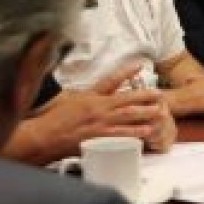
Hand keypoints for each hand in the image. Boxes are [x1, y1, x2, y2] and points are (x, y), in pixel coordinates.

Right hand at [13, 64, 176, 162]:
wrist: (44, 137)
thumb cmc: (54, 120)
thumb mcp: (70, 100)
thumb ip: (86, 96)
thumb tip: (99, 93)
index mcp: (90, 96)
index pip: (110, 80)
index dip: (126, 72)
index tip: (139, 65)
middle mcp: (97, 107)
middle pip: (126, 99)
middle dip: (144, 96)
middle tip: (158, 94)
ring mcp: (100, 123)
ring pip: (127, 116)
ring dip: (145, 114)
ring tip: (159, 112)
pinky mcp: (99, 138)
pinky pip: (122, 135)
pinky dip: (135, 133)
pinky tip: (146, 132)